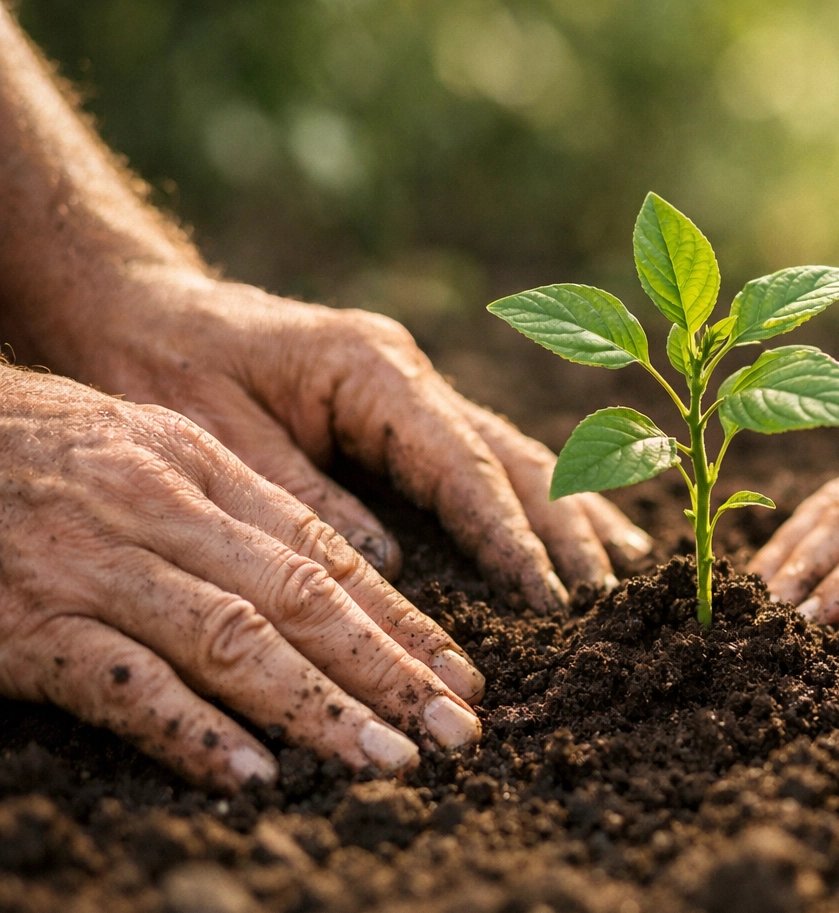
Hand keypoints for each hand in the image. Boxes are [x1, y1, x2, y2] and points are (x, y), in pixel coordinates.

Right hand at [0, 366, 489, 790]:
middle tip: (460, 729)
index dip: (402, 619)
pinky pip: (122, 683)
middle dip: (392, 670)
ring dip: (320, 707)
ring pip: (233, 639)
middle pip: (303, 598)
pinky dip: (190, 729)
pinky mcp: (22, 623)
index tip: (462, 673)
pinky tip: (250, 773)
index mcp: (198, 465)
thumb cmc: (25, 444)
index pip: (327, 551)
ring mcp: (91, 565)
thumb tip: (339, 566)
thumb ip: (233, 502)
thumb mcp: (140, 443)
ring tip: (389, 759)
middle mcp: (159, 508)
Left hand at [28, 264, 649, 610]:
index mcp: (369, 369)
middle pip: (510, 457)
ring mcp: (410, 389)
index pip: (462, 464)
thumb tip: (388, 569)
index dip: (510, 535)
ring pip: (513, 454)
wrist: (131, 301)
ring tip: (623, 567)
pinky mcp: (402, 411)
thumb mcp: (210, 432)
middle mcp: (406, 374)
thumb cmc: (158, 360)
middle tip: (607, 599)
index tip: (550, 598)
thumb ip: (301, 496)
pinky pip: (485, 460)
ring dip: (570, 510)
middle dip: (564, 528)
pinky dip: (536, 500)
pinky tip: (581, 529)